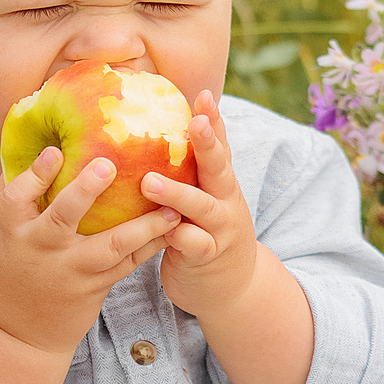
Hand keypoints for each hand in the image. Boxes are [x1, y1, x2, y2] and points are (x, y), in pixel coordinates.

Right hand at [0, 145, 180, 358]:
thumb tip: (25, 142)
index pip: (18, 199)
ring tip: (171, 205)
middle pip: (63, 217)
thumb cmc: (10, 269)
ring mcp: (73, 270)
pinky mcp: (96, 286)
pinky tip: (172, 225)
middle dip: (85, 191)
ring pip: (111, 245)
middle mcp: (43, 249)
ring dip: (144, 225)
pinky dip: (151, 244)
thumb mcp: (0, 233)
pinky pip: (129, 263)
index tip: (54, 152)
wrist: (20, 334)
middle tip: (108, 165)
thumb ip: (12, 193)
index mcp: (14, 231)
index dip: (35, 176)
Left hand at [143, 91, 263, 320]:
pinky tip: (164, 232)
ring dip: (178, 193)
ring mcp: (220, 228)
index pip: (218, 145)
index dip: (212, 120)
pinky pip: (194, 245)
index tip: (201, 95)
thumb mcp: (202, 198)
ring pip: (203, 206)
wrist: (233, 287)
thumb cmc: (203, 233)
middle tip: (195, 122)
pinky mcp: (208, 257)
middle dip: (208, 143)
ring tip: (149, 181)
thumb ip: (187, 172)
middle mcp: (225, 200)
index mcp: (220, 182)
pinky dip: (180, 237)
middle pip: (219, 167)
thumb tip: (152, 130)